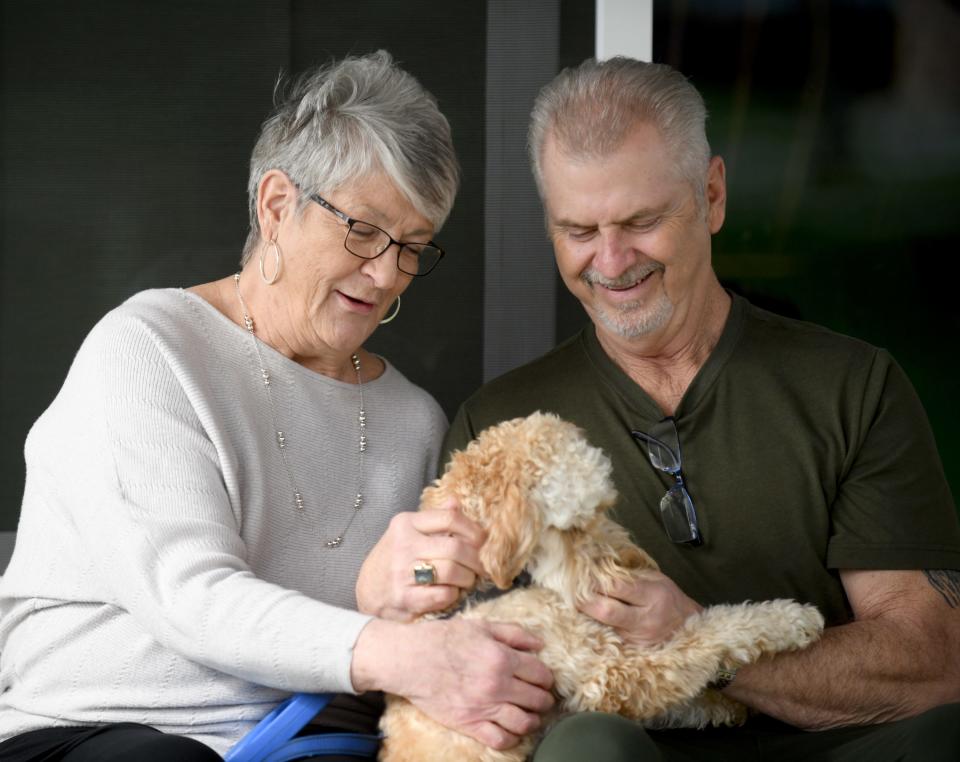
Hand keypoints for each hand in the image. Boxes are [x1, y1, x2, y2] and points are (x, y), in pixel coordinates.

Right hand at [352, 618, 554, 749]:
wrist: (410, 659)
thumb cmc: (444, 638)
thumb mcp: (481, 626)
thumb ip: (513, 633)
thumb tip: (539, 644)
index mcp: (502, 658)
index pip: (540, 673)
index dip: (547, 677)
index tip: (544, 679)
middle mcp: (497, 685)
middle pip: (537, 699)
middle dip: (544, 698)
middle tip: (541, 697)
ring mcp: (484, 707)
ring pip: (524, 722)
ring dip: (533, 720)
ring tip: (532, 716)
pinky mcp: (469, 724)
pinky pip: (500, 740)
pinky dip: (511, 738)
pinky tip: (511, 730)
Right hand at [356, 500, 485, 619]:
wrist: (367, 590)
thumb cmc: (394, 558)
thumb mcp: (408, 532)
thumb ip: (433, 519)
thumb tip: (455, 501)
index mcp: (406, 523)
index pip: (450, 518)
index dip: (474, 531)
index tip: (484, 542)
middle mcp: (403, 544)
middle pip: (455, 547)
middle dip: (476, 560)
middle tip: (481, 567)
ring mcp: (402, 571)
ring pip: (452, 571)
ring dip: (467, 578)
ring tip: (467, 580)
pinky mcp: (404, 597)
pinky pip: (443, 594)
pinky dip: (453, 595)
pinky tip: (450, 593)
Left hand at [578, 571, 701, 646]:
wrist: (686, 625)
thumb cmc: (668, 596)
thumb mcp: (654, 578)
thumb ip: (628, 574)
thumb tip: (597, 565)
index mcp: (651, 595)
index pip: (617, 587)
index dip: (595, 580)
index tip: (580, 573)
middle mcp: (645, 619)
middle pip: (606, 611)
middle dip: (584, 601)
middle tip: (570, 591)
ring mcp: (638, 637)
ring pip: (604, 626)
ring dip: (587, 614)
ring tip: (574, 601)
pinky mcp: (633, 649)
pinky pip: (609, 636)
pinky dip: (597, 626)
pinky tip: (587, 617)